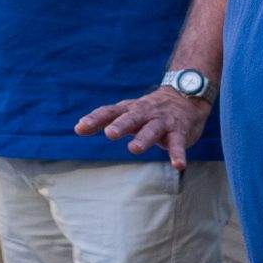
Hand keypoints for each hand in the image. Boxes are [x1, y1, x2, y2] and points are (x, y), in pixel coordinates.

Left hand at [75, 85, 211, 170]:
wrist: (185, 96)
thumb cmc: (149, 109)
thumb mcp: (128, 112)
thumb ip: (106, 120)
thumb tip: (78, 127)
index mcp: (129, 109)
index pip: (110, 111)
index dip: (95, 119)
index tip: (80, 128)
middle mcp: (144, 113)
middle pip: (131, 118)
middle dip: (120, 125)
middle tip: (109, 133)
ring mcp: (162, 121)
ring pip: (152, 129)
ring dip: (143, 138)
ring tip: (134, 149)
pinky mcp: (179, 131)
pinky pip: (178, 143)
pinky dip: (177, 154)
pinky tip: (178, 166)